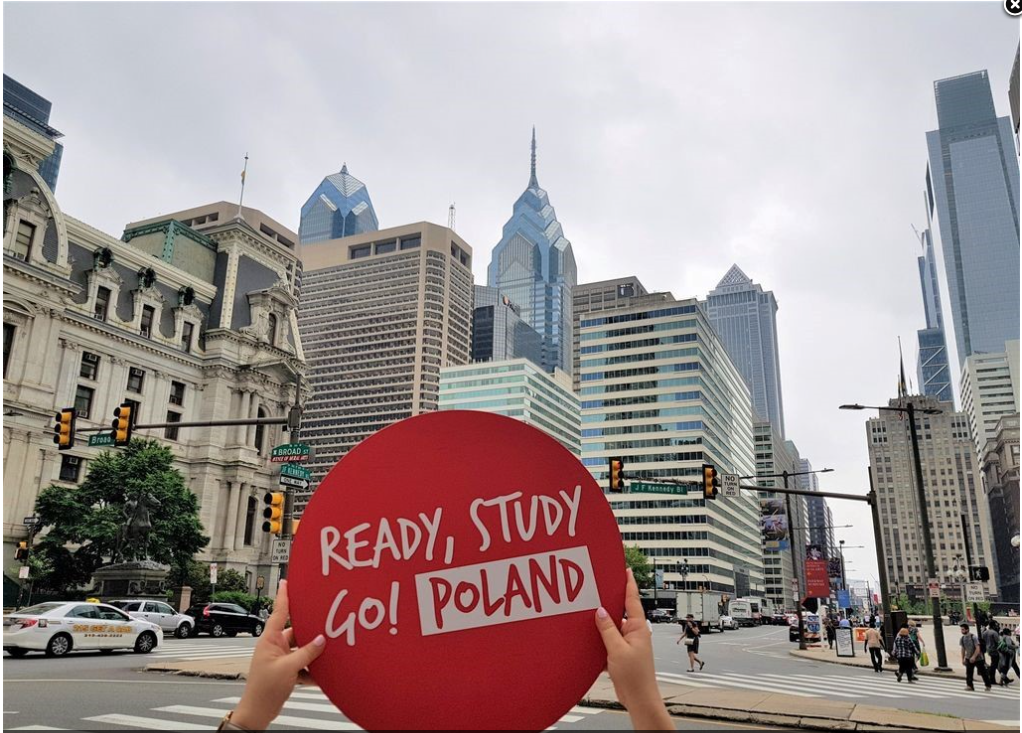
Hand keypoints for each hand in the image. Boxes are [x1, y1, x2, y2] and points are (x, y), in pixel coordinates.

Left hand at [232, 580, 325, 729]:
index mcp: (270, 640)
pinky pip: (303, 664)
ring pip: (302, 649)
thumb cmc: (264, 690)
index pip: (279, 612)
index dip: (284, 596)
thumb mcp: (288, 668)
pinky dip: (311, 669)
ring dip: (312, 654)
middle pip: (296, 632)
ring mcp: (280, 659)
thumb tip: (321, 640)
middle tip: (324, 624)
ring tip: (326, 653)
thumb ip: (306, 652)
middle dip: (310, 632)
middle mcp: (275, 646)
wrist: (258, 713)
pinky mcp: (286, 671)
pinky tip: (321, 675)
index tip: (286, 581)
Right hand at [595, 569, 672, 730]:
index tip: (626, 569)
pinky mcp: (622, 654)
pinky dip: (600, 639)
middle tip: (599, 589)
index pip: (633, 600)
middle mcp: (635, 633)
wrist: (639, 699)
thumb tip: (600, 611)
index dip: (629, 583)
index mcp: (639, 628)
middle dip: (610, 603)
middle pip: (620, 612)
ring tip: (589, 614)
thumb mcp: (617, 650)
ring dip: (602, 624)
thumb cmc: (635, 677)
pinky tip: (590, 639)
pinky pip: (609, 641)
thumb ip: (607, 629)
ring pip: (612, 627)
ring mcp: (629, 643)